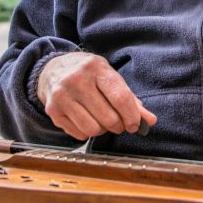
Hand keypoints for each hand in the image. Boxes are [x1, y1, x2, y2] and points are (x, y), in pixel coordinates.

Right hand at [37, 52, 156, 140]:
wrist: (53, 69)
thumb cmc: (88, 75)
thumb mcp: (110, 78)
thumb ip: (130, 99)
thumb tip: (150, 121)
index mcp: (96, 68)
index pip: (120, 97)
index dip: (132, 116)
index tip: (134, 125)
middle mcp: (77, 80)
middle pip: (108, 118)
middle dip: (118, 126)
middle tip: (118, 123)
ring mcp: (62, 95)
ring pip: (92, 129)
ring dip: (102, 130)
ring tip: (101, 121)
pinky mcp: (53, 110)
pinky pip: (79, 134)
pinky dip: (87, 133)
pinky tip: (86, 120)